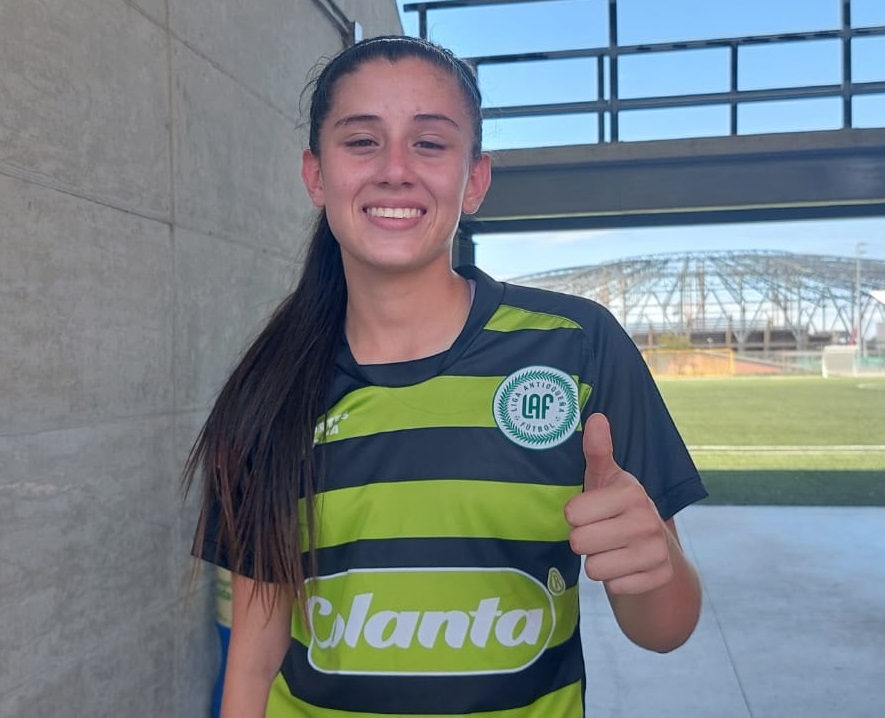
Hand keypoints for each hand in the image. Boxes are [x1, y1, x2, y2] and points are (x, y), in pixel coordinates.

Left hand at [564, 413, 673, 595]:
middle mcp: (646, 519)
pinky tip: (626, 566)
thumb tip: (596, 418)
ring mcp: (656, 550)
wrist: (656, 548)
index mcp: (630, 492)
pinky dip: (616, 580)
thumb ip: (597, 450)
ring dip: (598, 562)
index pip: (572, 513)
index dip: (575, 516)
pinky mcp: (659, 576)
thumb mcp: (604, 478)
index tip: (591, 512)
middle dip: (583, 541)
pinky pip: (614, 587)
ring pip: (594, 568)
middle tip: (600, 533)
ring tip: (612, 549)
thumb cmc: (617, 507)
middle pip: (579, 542)